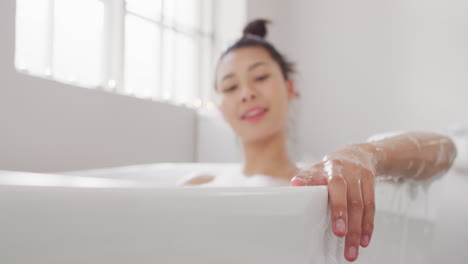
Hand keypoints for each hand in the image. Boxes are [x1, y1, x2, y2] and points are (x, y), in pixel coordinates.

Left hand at [290, 144, 376, 261]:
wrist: (358, 154)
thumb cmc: (332, 168)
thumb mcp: (316, 170)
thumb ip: (306, 179)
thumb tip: (295, 185)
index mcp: (324, 167)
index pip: (316, 177)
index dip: (309, 185)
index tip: (305, 195)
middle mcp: (341, 169)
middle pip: (343, 192)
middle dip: (341, 214)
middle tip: (339, 234)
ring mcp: (357, 174)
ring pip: (359, 203)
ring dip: (357, 229)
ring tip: (351, 249)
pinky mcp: (370, 181)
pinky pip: (371, 206)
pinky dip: (367, 225)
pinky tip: (363, 240)